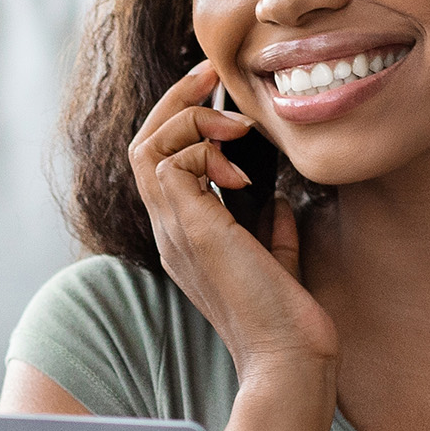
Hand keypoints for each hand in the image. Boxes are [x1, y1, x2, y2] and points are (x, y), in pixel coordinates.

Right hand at [126, 61, 331, 373]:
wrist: (287, 355)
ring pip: (147, 148)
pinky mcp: (190, 229)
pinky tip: (241, 166)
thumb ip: (273, 230)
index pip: (160, 164)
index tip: (217, 92)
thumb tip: (281, 200)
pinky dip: (203, 148)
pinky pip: (170, 163)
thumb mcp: (278, 261)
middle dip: (174, 102)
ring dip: (190, 121)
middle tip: (210, 75)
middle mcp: (169, 231)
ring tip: (236, 126)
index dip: (181, 121)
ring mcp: (173, 231)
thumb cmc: (287, 318)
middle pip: (142, 146)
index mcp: (185, 237)